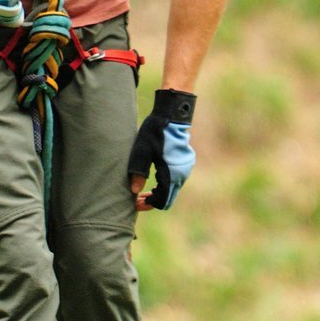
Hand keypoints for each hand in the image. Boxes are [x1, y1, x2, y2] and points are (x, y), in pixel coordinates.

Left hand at [128, 89, 195, 210]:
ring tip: (142, 190)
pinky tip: (153, 179)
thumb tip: (133, 192)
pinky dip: (165, 184)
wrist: (172, 116)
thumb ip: (138, 172)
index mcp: (171, 174)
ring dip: (159, 192)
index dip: (147, 205)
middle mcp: (181, 175)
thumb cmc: (155, 132)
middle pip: (167, 198)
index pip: (161, 201)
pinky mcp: (186, 163)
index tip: (134, 203)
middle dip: (152, 201)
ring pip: (172, 189)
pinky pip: (175, 180)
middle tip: (136, 199)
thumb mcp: (142, 151)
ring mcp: (185, 169)